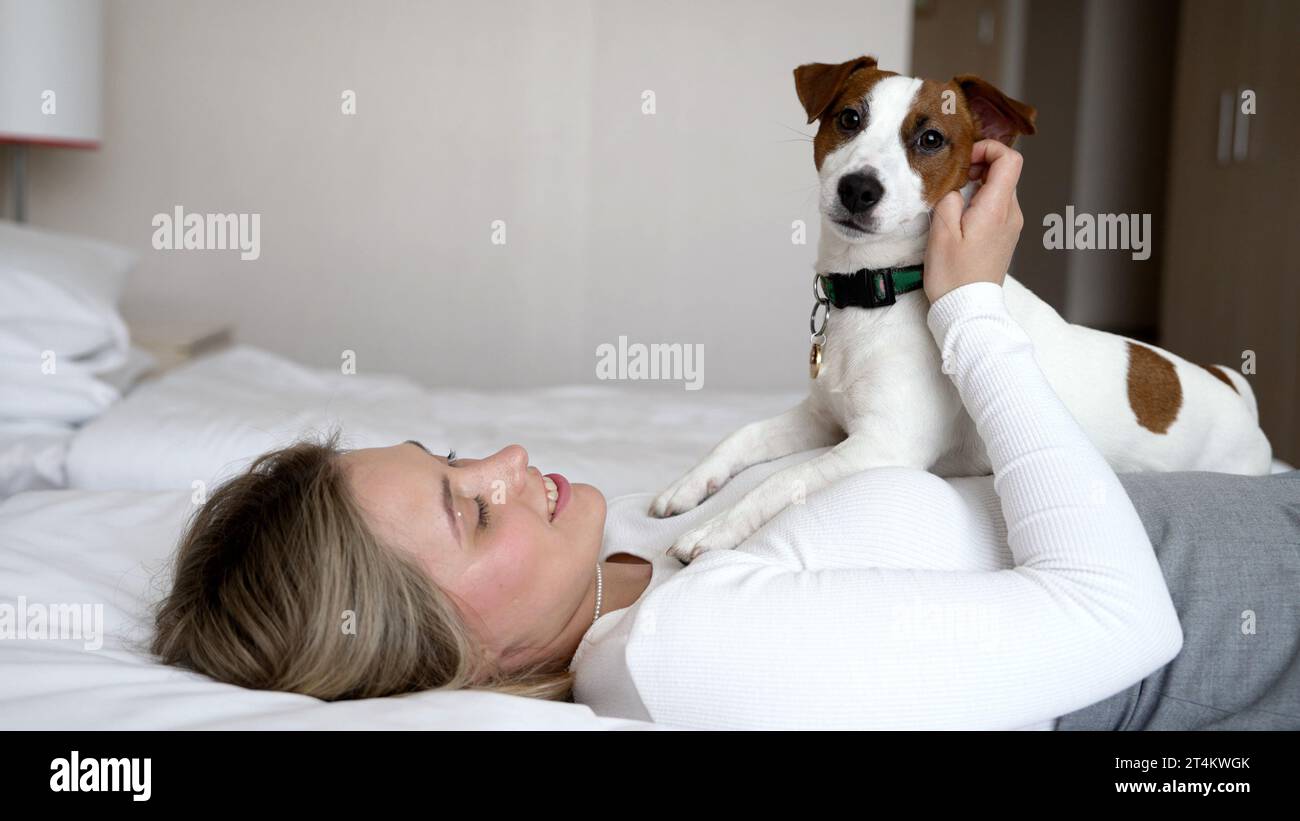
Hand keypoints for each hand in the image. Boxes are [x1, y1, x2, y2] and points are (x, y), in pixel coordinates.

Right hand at [923, 140, 1024, 302]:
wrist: (968, 309)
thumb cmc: (953, 276)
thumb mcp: (941, 232)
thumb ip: (948, 198)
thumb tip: (954, 187)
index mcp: (997, 209)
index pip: (1009, 159)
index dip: (988, 148)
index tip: (965, 158)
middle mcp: (1011, 214)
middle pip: (1004, 172)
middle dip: (978, 166)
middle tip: (952, 178)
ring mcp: (1011, 226)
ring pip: (999, 189)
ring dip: (977, 185)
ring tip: (952, 199)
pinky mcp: (1005, 237)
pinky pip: (997, 207)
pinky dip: (980, 201)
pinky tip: (960, 217)